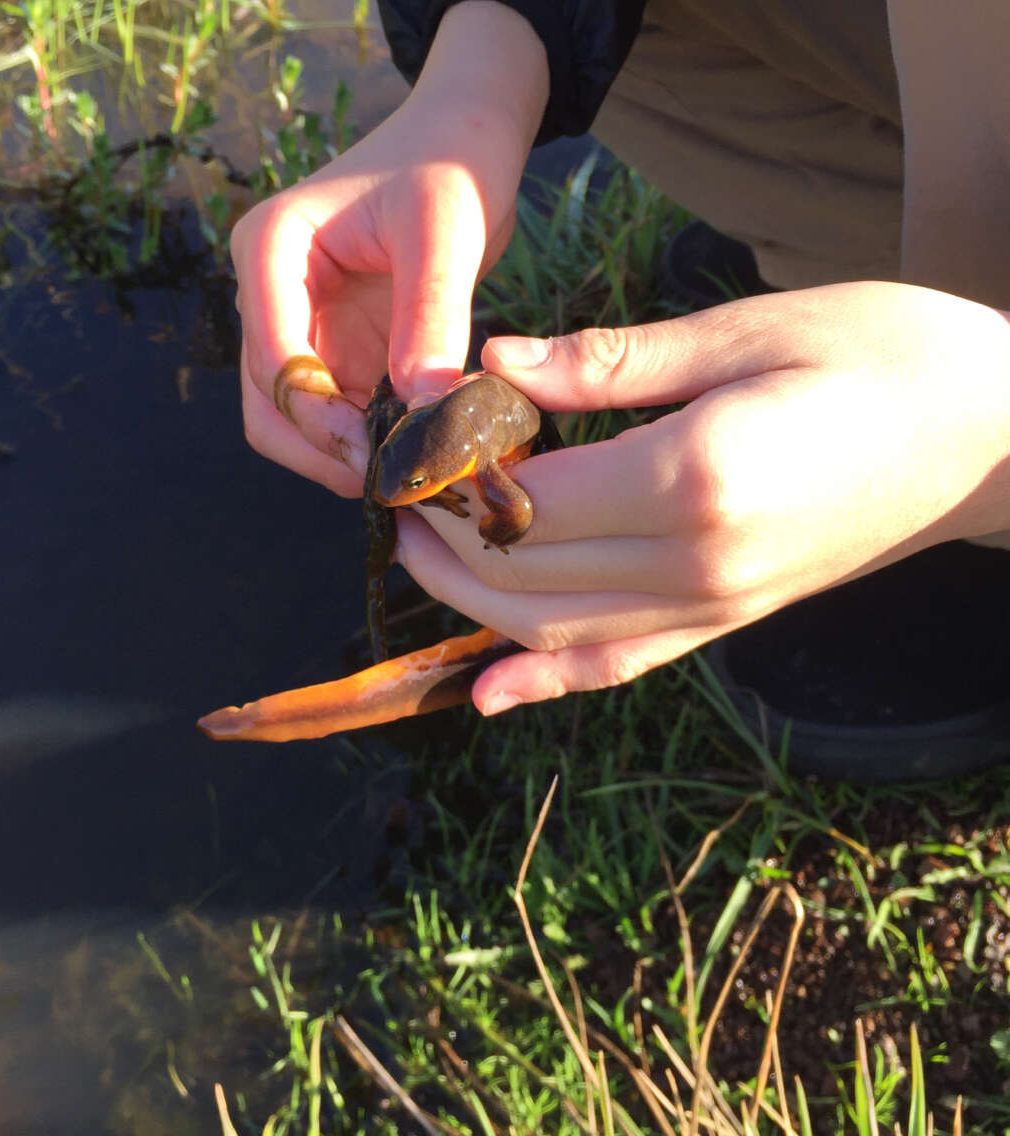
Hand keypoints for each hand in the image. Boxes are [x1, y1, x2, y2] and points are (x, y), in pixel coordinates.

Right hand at [230, 2, 547, 495]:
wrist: (465, 139)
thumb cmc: (451, 160)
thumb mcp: (446, 230)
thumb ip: (431, 318)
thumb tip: (424, 414)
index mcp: (271, 250)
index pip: (274, 360)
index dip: (321, 420)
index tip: (382, 455)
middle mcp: (272, 294)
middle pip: (271, 405)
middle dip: (325, 450)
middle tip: (397, 481)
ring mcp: (302, 326)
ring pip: (299, 422)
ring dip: (348, 454)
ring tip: (415, 472)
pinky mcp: (338, 348)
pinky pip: (341, 414)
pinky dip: (373, 440)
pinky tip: (421, 451)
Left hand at [394, 281, 1009, 712]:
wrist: (997, 437)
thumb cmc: (886, 355)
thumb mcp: (747, 330)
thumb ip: (610, 363)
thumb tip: (495, 365)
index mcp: (696, 478)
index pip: (526, 498)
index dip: (449, 475)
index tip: (409, 440)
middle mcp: (697, 564)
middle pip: (524, 574)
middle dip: (441, 539)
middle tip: (395, 492)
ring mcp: (714, 607)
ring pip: (554, 631)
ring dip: (470, 603)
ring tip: (419, 552)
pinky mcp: (727, 622)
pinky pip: (620, 665)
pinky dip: (548, 680)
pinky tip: (491, 692)